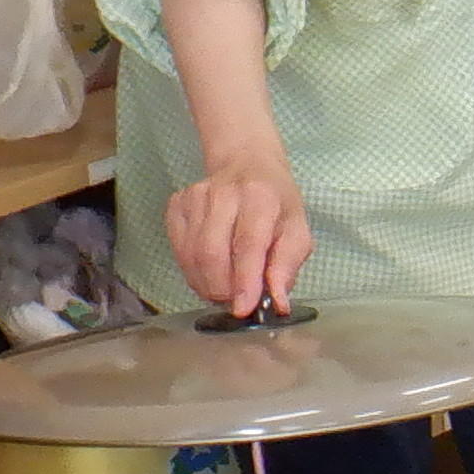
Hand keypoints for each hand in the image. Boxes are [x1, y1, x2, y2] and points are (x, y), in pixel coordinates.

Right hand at [165, 157, 312, 315]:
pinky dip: (192, 270)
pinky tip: (209, 269)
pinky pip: (178, 250)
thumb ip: (287, 267)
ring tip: (225, 288)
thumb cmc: (276, 205)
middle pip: (212, 253)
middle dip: (222, 288)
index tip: (243, 308)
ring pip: (192, 256)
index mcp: (260, 198)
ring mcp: (195, 196)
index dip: (244, 280)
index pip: (248, 244)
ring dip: (207, 284)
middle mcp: (224, 193)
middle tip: (235, 300)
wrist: (247, 165)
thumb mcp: (297, 232)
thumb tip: (278, 302)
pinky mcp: (177, 204)